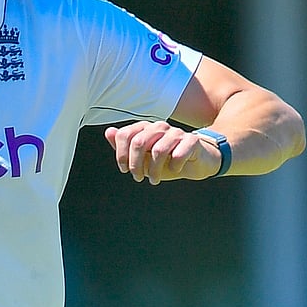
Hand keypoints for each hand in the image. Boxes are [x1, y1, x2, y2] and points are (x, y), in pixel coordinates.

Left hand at [104, 121, 219, 184]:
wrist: (197, 161)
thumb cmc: (167, 159)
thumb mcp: (144, 156)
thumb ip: (125, 146)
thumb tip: (108, 132)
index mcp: (145, 128)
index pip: (125, 135)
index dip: (121, 154)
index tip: (125, 169)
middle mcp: (159, 127)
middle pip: (139, 142)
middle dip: (136, 164)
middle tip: (139, 178)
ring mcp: (176, 133)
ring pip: (158, 150)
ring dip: (154, 170)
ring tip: (154, 180)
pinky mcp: (192, 141)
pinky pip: (178, 155)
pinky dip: (174, 167)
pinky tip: (174, 170)